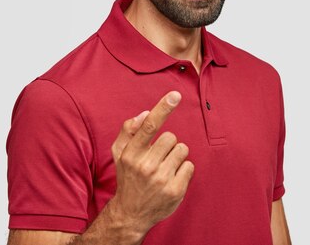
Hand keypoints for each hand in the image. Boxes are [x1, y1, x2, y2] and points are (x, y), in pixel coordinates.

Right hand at [109, 91, 193, 234]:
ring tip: (165, 168)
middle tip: (158, 157)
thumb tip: (145, 113)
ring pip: (183, 149)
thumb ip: (129, 131)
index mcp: (131, 154)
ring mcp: (161, 179)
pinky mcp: (175, 190)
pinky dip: (184, 170)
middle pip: (171, 137)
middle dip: (168, 144)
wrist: (131, 214)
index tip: (175, 95)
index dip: (163, 108)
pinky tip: (172, 178)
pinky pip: (190, 166)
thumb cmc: (128, 177)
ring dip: (176, 156)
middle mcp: (145, 166)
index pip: (149, 126)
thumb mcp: (120, 154)